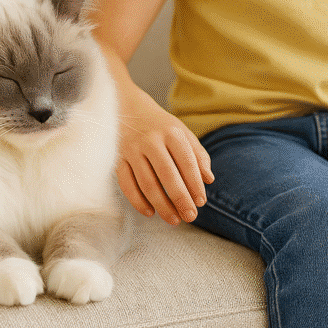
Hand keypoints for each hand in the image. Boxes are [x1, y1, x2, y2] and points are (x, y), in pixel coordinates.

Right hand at [116, 88, 213, 225]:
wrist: (126, 107)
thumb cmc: (161, 126)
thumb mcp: (182, 133)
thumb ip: (198, 155)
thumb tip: (208, 180)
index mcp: (172, 133)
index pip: (186, 162)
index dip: (195, 184)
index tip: (201, 202)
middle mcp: (151, 141)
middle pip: (167, 176)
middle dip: (180, 199)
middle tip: (190, 216)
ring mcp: (132, 150)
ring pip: (147, 183)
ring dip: (161, 205)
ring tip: (174, 220)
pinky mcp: (118, 159)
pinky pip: (127, 184)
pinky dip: (138, 201)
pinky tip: (150, 212)